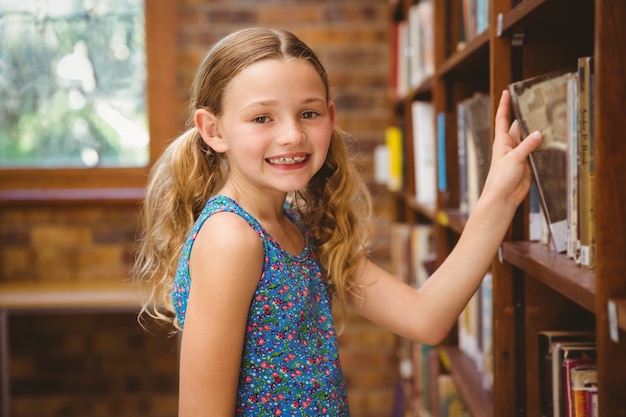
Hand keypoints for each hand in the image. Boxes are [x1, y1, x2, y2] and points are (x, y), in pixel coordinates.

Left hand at [482, 90, 542, 210]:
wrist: (503, 197)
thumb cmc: (500, 178)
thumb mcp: (514, 159)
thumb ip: (527, 145)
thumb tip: (539, 133)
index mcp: (502, 141)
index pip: (503, 119)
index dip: (504, 105)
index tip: (507, 92)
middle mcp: (511, 145)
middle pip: (520, 126)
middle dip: (528, 117)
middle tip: (539, 104)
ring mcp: (520, 154)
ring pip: (531, 138)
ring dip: (539, 132)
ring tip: (550, 119)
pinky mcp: (528, 163)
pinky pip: (537, 151)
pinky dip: (544, 146)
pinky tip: (553, 140)